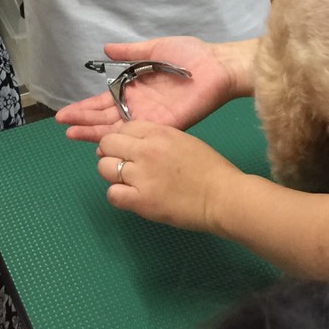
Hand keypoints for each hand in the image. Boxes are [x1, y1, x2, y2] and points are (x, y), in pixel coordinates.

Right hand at [56, 37, 239, 141]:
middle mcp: (139, 106)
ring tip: (72, 134)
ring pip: (116, 128)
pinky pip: (137, 134)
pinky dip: (119, 139)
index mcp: (135, 89)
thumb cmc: (190, 55)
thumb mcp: (153, 48)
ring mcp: (150, 118)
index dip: (85, 108)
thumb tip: (105, 49)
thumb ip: (130, 52)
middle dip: (83, 121)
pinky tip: (102, 143)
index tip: (65, 114)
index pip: (104, 102)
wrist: (217, 65)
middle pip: (105, 118)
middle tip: (63, 126)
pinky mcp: (164, 125)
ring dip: (94, 131)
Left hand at [96, 121, 241, 231]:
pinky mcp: (140, 200)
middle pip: (108, 144)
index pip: (123, 128)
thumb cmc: (210, 169)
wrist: (223, 196)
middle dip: (112, 153)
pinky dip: (118, 195)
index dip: (123, 139)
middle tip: (124, 166)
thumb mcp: (183, 141)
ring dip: (112, 174)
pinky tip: (132, 197)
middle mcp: (146, 149)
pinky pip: (112, 194)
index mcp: (159, 132)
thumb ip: (157, 139)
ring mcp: (140, 175)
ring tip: (128, 182)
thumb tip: (133, 146)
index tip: (129, 149)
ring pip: (104, 168)